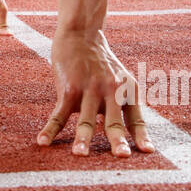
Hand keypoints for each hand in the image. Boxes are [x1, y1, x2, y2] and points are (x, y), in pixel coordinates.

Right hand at [37, 31, 154, 156]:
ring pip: (86, 119)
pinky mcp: (69, 88)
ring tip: (80, 154)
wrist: (81, 35)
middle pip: (114, 121)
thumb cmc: (100, 62)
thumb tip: (121, 133)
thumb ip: (122, 102)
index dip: (141, 136)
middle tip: (122, 156)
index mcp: (126, 91)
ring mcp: (89, 89)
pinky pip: (59, 113)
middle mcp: (111, 91)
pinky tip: (43, 141)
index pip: (136, 118)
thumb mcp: (120, 78)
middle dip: (117, 139)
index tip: (148, 151)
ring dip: (82, 138)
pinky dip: (50, 129)